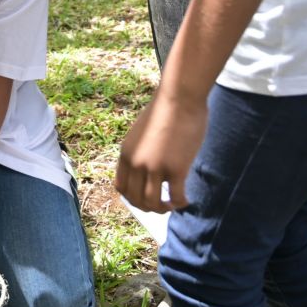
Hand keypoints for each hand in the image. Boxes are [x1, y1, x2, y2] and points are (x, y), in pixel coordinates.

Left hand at [115, 89, 207, 211]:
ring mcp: (155, 167)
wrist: (180, 97)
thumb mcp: (143, 132)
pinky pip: (175, 197)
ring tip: (172, 204)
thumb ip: (141, 150)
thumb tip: (149, 166)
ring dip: (163, 209)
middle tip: (162, 206)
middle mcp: (136, 163)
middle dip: (148, 208)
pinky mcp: (175, 169)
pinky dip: (180, 204)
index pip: (121, 187)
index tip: (145, 198)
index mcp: (126, 153)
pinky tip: (186, 201)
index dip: (132, 198)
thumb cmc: (166, 110)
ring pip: (153, 203)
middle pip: (135, 199)